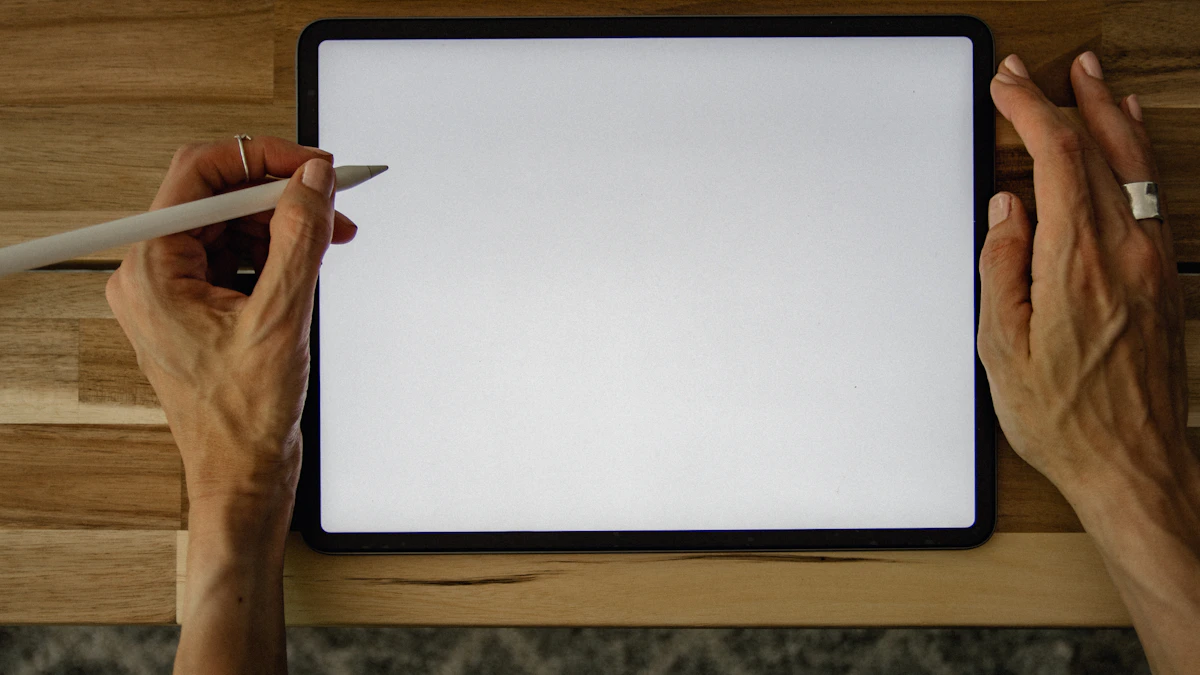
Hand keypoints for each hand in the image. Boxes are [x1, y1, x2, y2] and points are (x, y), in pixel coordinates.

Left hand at [106, 136, 356, 508]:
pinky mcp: (200, 310)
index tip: (310, 165)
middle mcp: (154, 276)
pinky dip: (277, 255)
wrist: (243, 474)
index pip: (200, 175)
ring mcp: (176, 294)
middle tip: (331, 200)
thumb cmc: (241, 419)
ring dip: (284, 226)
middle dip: (280, 196)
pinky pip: (237, 259)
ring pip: (232, 228)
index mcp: (152, 271)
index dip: (261, 159)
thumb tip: (312, 182)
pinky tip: (309, 264)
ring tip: (330, 237)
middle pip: (218, 200)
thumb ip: (298, 238)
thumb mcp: (281, 317)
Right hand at [978, 52, 1193, 500]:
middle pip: (1099, 148)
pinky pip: (1153, 194)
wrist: (1134, 464)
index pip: (1056, 157)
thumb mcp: (1002, 348)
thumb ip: (1001, 267)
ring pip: (1135, 165)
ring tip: (1092, 79)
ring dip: (1108, 115)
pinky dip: (1138, 155)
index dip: (1029, 110)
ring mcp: (1152, 263)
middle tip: (1036, 72)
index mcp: (1076, 264)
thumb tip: (1006, 211)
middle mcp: (1125, 253)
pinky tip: (1130, 142)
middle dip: (1063, 99)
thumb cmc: (1066, 417)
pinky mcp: (1165, 279)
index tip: (1007, 87)